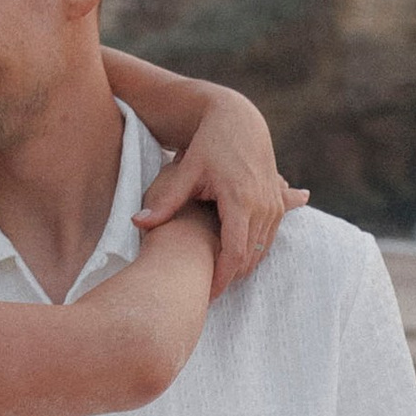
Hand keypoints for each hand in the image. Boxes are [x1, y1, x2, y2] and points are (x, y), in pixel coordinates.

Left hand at [136, 89, 305, 293]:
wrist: (240, 119)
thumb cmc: (209, 143)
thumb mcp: (186, 170)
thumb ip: (165, 201)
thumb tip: (138, 222)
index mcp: (240, 200)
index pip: (234, 254)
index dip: (220, 279)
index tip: (204, 295)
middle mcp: (262, 205)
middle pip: (249, 258)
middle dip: (229, 278)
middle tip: (206, 292)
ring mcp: (273, 205)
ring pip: (261, 251)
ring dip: (241, 267)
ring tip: (216, 279)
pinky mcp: (277, 203)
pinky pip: (268, 239)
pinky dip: (253, 252)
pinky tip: (234, 261)